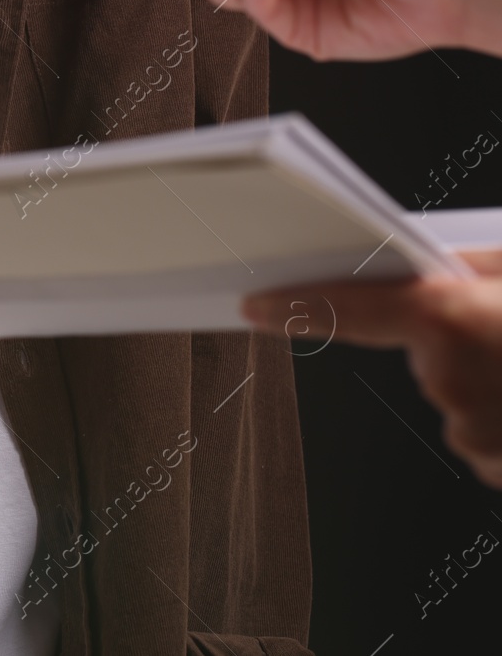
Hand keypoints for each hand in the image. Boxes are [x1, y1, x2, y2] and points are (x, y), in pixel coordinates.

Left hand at [245, 250, 501, 487]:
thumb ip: (473, 268)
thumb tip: (432, 266)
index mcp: (452, 322)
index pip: (349, 310)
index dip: (299, 306)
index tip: (257, 307)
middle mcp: (450, 383)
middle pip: (422, 358)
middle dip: (458, 345)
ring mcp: (473, 435)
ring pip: (457, 399)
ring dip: (492, 387)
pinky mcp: (495, 470)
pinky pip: (484, 437)